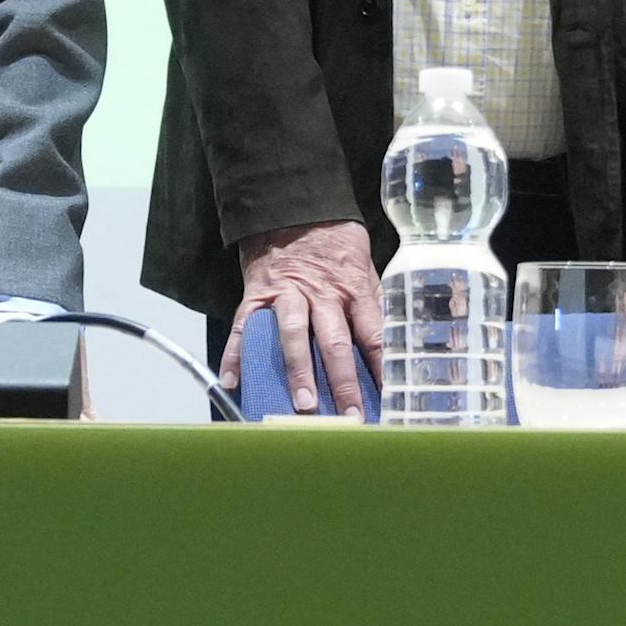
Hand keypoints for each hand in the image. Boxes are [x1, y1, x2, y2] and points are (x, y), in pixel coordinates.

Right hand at [227, 219, 384, 413]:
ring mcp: (287, 294)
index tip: (388, 398)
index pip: (373, 334)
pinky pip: (244, 326)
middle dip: (342, 382)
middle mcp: (322, 294)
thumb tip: (392, 341)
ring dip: (298, 372)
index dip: (381, 368)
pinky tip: (233, 382)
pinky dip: (235, 355)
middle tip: (349, 417)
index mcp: (353, 289)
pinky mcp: (257, 293)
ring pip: (294, 335)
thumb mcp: (365, 267)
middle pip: (335, 342)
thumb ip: (373, 303)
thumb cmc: (334, 242)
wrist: (292, 207)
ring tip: (302, 404)